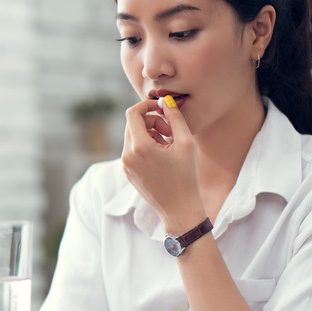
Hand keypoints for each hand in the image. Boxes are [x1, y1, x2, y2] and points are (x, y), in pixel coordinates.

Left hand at [121, 97, 205, 232]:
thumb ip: (175, 117)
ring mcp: (125, 165)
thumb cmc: (186, 177)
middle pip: (132, 124)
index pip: (133, 113)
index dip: (146, 105)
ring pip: (132, 136)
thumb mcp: (186, 143)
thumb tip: (165, 100)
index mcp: (139, 147)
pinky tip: (162, 156)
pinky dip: (145, 146)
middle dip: (151, 121)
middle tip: (170, 131)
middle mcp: (127, 155)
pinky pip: (132, 150)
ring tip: (168, 145)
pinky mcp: (127, 172)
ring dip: (149, 133)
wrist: (179, 209)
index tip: (161, 108)